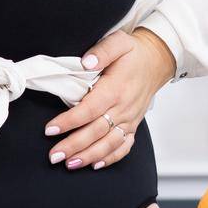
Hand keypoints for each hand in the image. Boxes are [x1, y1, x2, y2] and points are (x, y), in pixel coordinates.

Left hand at [44, 27, 173, 170]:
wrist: (157, 61)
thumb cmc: (134, 53)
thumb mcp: (118, 42)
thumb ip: (102, 51)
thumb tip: (86, 61)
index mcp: (116, 88)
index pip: (89, 109)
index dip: (69, 121)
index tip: (50, 129)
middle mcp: (123, 107)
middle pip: (96, 131)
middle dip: (73, 146)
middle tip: (54, 155)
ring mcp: (129, 119)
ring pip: (109, 143)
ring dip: (89, 156)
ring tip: (70, 164)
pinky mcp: (133, 125)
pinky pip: (124, 147)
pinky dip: (110, 158)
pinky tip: (95, 165)